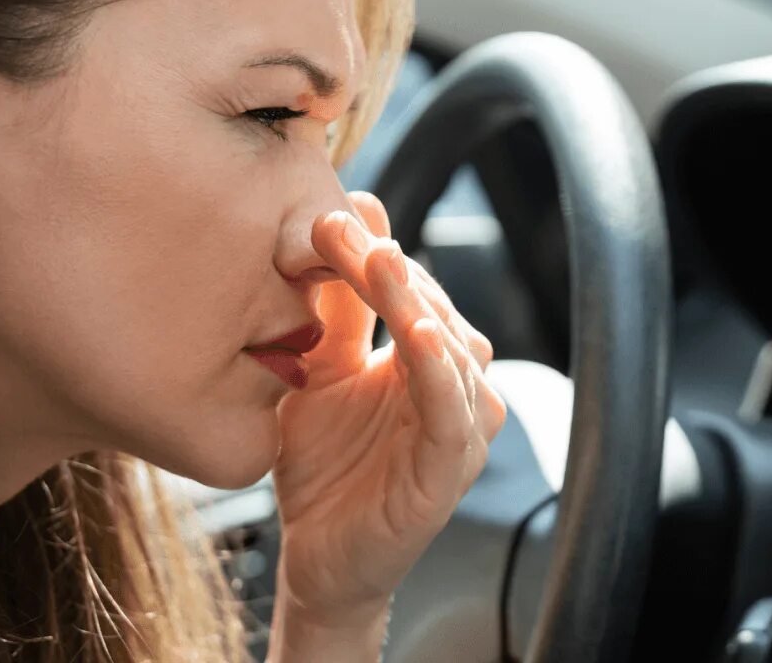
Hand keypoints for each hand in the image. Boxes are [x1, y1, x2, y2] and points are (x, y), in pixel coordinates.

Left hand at [267, 192, 505, 659]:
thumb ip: (331, 309)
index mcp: (426, 358)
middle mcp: (454, 387)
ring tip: (380, 262)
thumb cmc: (322, 467)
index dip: (373, 249)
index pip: (410, 288)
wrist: (313, 559)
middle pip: (432, 307)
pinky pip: (453, 416)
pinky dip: (442, 373)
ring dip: (415, 302)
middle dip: (388, 266)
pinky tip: (423, 337)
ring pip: (450, 349)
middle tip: (342, 226)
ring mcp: (458, 430)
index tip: (330, 212)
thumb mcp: (316, 371)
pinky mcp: (449, 473)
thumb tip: (338, 214)